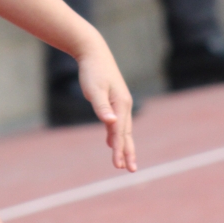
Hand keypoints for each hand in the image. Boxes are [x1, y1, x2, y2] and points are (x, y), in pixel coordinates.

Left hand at [76, 37, 136, 171]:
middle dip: (128, 152)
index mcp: (122, 103)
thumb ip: (102, 107)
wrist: (93, 52)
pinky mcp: (114, 101)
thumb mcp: (94, 89)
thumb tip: (111, 122)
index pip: (120, 132)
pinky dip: (116, 135)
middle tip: (130, 170)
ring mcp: (121, 103)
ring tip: (124, 162)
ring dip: (124, 146)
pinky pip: (118, 123)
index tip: (118, 165)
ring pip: (124, 129)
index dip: (119, 149)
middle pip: (126, 133)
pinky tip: (112, 142)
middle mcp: (125, 104)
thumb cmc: (92, 71)